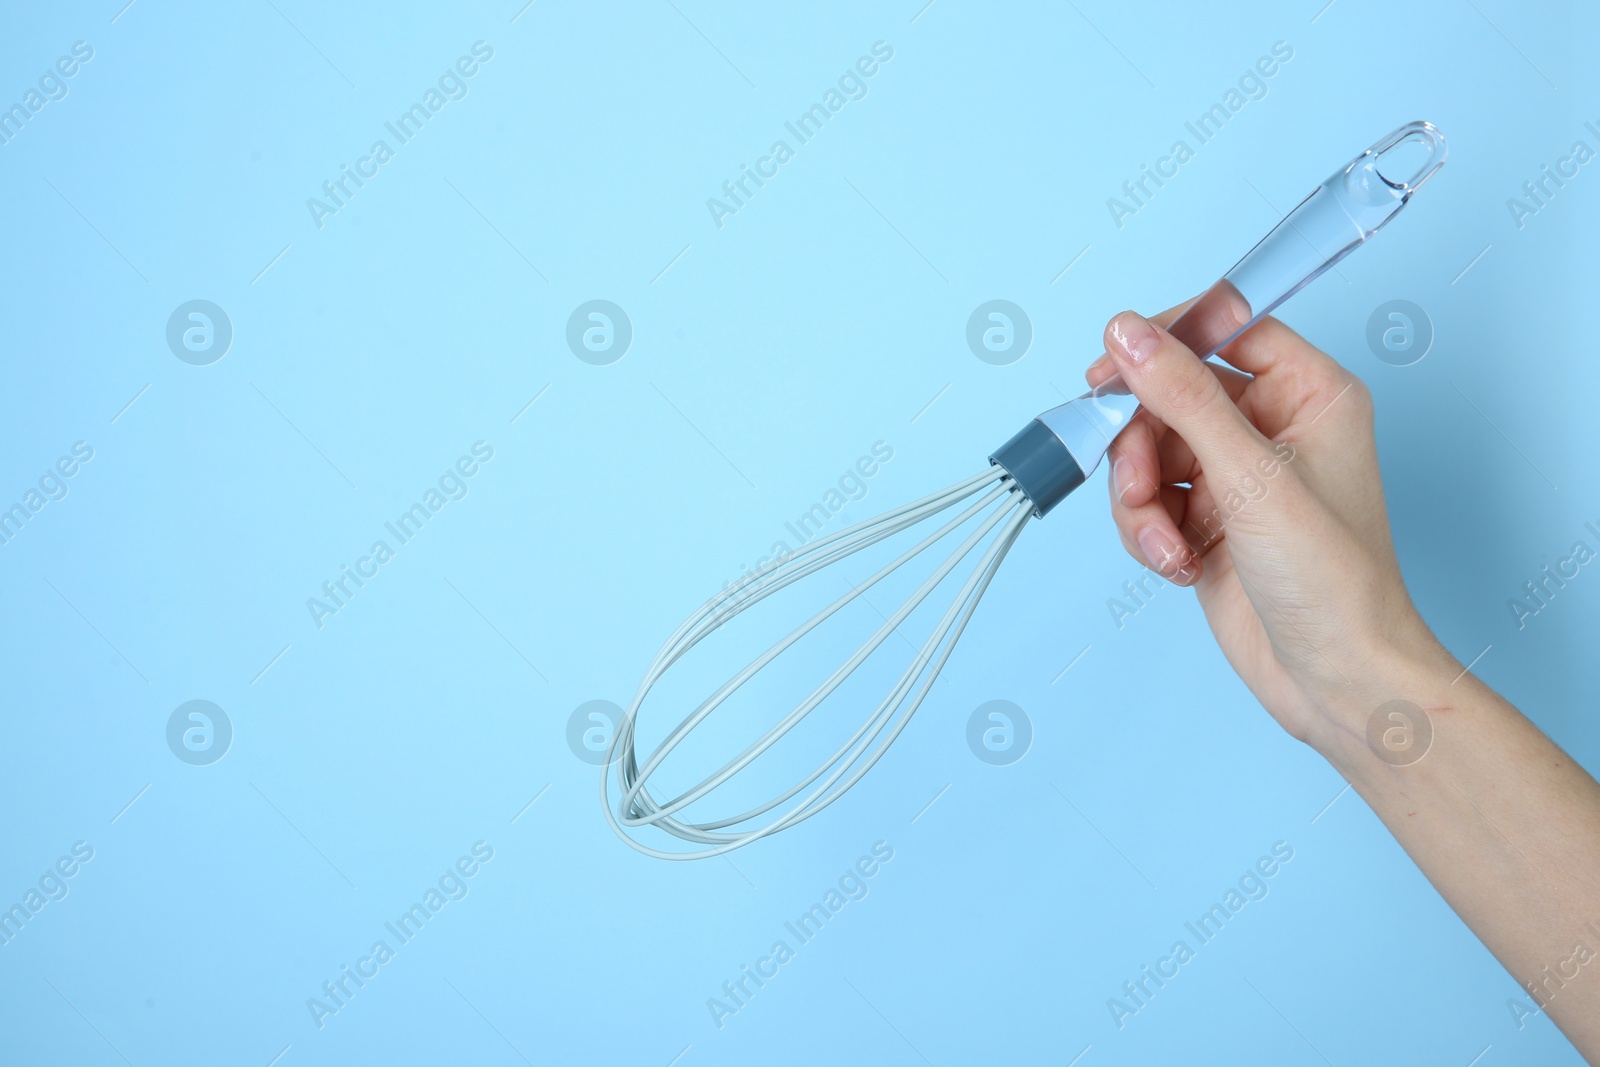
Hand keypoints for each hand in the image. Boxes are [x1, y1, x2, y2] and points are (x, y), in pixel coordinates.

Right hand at [1084, 301, 1443, 745]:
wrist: (1334, 678)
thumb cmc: (1331, 579)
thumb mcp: (1249, 476)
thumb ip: (1183, 397)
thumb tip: (1128, 334)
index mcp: (1309, 393)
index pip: (1228, 327)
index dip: (1168, 340)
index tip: (1115, 365)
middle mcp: (1273, 426)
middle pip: (1172, 395)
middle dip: (1142, 446)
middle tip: (1136, 484)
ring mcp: (1236, 475)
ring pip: (1149, 451)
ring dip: (1140, 500)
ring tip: (1164, 543)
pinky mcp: (1207, 520)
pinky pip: (1147, 500)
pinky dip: (1147, 532)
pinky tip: (1176, 564)